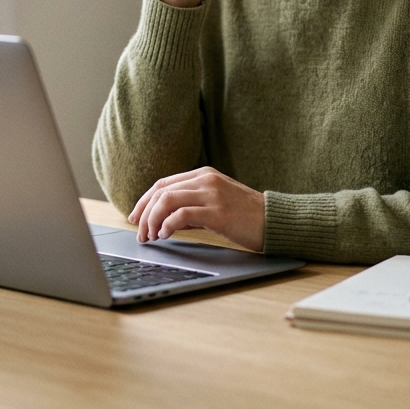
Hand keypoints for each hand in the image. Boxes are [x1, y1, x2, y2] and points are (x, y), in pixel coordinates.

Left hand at [128, 167, 265, 252]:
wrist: (273, 221)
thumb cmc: (245, 216)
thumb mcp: (216, 204)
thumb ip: (191, 207)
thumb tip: (164, 220)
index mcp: (204, 174)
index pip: (164, 183)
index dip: (144, 200)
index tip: (135, 217)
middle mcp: (206, 180)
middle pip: (161, 191)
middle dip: (144, 213)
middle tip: (140, 233)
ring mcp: (212, 194)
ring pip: (167, 200)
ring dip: (153, 220)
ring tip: (151, 236)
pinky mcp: (218, 212)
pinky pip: (181, 215)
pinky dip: (168, 225)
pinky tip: (165, 235)